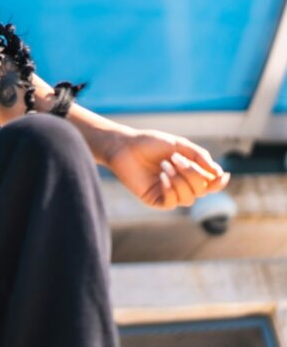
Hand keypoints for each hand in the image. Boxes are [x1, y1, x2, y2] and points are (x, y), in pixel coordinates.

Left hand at [103, 128, 231, 209]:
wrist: (125, 146)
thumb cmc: (150, 143)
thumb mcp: (178, 145)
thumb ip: (199, 157)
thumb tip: (218, 173)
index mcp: (189, 173)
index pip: (210, 185)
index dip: (218, 183)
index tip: (221, 175)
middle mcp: (181, 185)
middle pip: (202, 191)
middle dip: (192, 174)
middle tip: (175, 158)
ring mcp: (169, 194)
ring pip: (189, 198)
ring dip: (179, 180)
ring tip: (165, 165)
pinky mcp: (155, 200)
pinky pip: (172, 202)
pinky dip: (170, 189)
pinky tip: (161, 176)